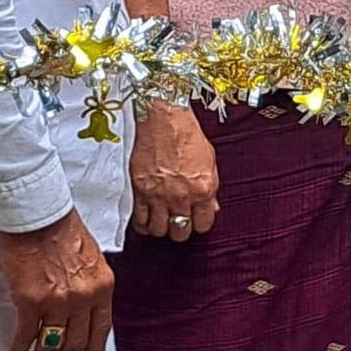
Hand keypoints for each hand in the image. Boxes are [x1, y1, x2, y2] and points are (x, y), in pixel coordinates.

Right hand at [0, 211, 114, 350]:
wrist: (40, 216)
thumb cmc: (63, 230)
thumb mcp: (92, 259)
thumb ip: (91, 285)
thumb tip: (85, 309)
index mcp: (102, 286)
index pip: (101, 329)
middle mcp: (83, 298)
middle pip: (76, 343)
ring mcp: (57, 301)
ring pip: (50, 344)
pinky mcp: (30, 301)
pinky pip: (26, 334)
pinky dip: (20, 345)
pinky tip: (18, 349)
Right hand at [129, 102, 218, 241]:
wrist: (161, 117)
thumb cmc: (186, 133)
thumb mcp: (209, 160)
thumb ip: (210, 187)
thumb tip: (211, 207)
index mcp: (202, 189)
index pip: (203, 225)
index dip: (199, 223)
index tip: (196, 219)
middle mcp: (181, 196)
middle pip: (180, 232)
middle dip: (180, 229)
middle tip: (178, 220)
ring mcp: (158, 195)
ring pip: (158, 230)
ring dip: (161, 228)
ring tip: (161, 219)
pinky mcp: (139, 192)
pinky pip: (139, 221)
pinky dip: (143, 224)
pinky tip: (146, 217)